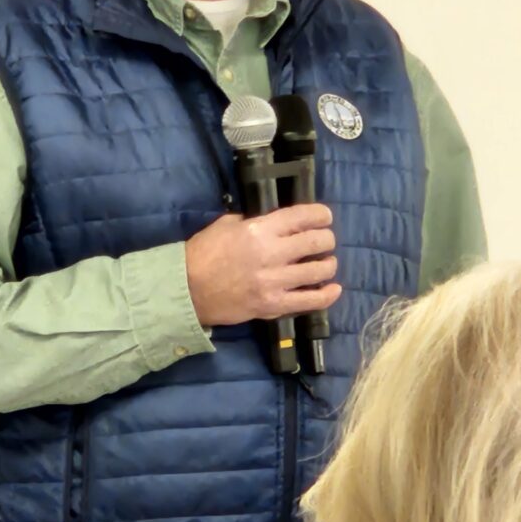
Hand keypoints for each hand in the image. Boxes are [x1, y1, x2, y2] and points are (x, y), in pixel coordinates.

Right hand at [185, 204, 339, 326]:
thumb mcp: (226, 224)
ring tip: (325, 263)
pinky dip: (327, 294)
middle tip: (324, 241)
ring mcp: (275, 282)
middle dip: (326, 238)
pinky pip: (311, 301)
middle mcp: (272, 253)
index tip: (325, 216)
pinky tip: (333, 288)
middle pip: (317, 242)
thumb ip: (253, 221)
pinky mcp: (274, 306)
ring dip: (328, 264)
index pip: (302, 216)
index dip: (321, 214)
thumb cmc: (203, 252)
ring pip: (320, 270)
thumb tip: (274, 223)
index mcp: (259, 229)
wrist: (187, 290)